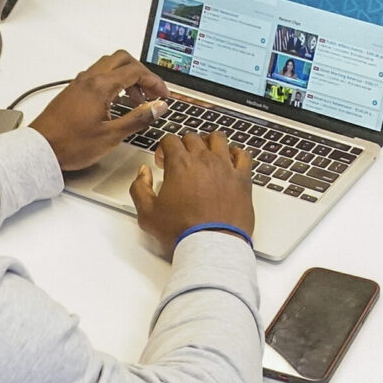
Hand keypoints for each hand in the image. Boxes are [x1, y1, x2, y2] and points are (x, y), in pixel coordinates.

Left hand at [31, 50, 169, 171]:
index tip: (162, 95)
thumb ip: (138, 118)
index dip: (154, 81)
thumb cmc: (69, 144)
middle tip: (150, 92)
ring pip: (109, 65)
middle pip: (122, 59)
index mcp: (100, 86)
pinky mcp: (73, 90)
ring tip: (135, 99)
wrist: (40, 150)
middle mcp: (89, 79)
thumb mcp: (111, 135)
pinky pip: (97, 75)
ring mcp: (79, 83)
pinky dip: (112, 81)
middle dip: (141, 72)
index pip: (135, 71)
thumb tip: (158, 106)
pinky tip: (116, 102)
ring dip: (126, 76)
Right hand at [131, 131, 255, 256]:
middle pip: (193, 137)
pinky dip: (236, 153)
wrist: (211, 244)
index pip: (170, 140)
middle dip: (184, 145)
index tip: (163, 161)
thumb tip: (143, 173)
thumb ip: (139, 188)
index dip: (163, 148)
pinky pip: (243, 155)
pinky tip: (231, 160)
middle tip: (181, 160)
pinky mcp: (242, 179)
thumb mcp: (147, 214)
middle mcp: (204, 160)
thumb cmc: (182, 231)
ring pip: (219, 139)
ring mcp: (225, 167)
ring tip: (206, 153)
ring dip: (209, 142)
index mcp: (180, 164)